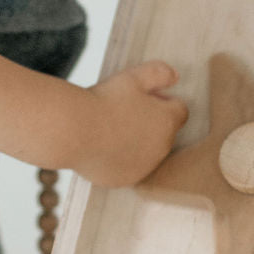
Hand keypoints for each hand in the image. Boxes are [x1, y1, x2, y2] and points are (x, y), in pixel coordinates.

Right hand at [78, 60, 187, 187]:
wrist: (74, 131)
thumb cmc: (104, 101)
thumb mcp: (133, 77)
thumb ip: (159, 73)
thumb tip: (175, 77)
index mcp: (168, 121)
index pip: (180, 110)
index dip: (162, 101)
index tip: (142, 98)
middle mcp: (162, 148)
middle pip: (164, 133)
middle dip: (151, 124)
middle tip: (123, 112)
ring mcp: (144, 167)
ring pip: (147, 153)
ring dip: (137, 143)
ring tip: (111, 130)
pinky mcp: (125, 180)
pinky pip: (128, 168)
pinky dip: (120, 160)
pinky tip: (103, 148)